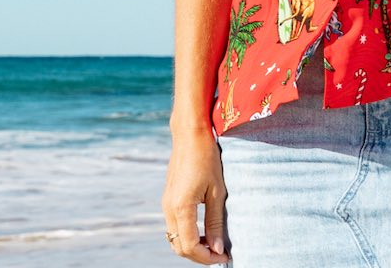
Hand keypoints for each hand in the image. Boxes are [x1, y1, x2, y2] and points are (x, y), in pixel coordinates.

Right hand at [162, 129, 231, 263]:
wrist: (190, 134)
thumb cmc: (207, 158)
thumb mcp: (217, 190)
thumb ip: (215, 221)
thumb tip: (217, 249)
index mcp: (181, 207)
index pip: (190, 246)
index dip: (207, 257)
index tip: (225, 257)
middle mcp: (169, 208)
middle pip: (179, 247)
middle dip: (199, 256)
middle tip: (220, 254)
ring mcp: (166, 203)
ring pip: (174, 238)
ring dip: (192, 246)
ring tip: (214, 243)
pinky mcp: (168, 198)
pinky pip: (174, 226)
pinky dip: (187, 235)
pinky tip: (203, 230)